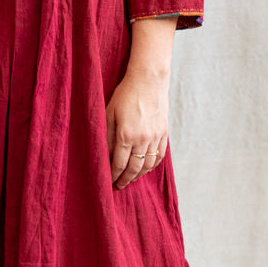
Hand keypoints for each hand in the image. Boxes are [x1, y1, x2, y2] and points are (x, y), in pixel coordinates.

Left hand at [105, 70, 168, 187]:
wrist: (148, 81)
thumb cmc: (125, 95)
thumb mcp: (109, 113)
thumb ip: (106, 136)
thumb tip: (104, 155)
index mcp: (126, 135)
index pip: (118, 163)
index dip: (113, 175)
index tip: (109, 182)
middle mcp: (142, 139)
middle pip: (134, 168)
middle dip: (126, 179)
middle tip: (119, 186)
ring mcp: (155, 137)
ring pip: (148, 165)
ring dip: (139, 175)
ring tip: (131, 179)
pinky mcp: (164, 132)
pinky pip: (159, 155)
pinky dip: (152, 165)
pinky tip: (146, 168)